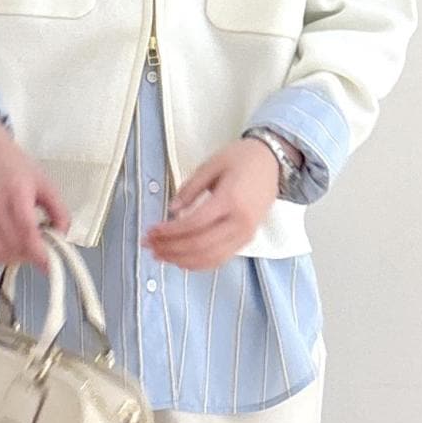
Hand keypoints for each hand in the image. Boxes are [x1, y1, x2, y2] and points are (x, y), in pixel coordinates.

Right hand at [0, 116, 69, 273]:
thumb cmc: (14, 167)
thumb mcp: (45, 183)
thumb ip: (59, 210)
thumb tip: (62, 236)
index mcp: (16, 191)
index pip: (26, 230)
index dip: (38, 252)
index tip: (49, 263)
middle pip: (13, 245)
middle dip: (30, 256)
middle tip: (40, 251)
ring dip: (15, 258)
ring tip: (24, 247)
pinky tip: (9, 245)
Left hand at [140, 135, 294, 271]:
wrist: (272, 162)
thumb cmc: (242, 158)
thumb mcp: (211, 165)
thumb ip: (190, 189)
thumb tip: (172, 211)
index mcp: (230, 200)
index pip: (194, 224)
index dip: (169, 232)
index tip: (151, 231)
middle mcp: (240, 222)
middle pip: (199, 245)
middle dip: (171, 249)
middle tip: (149, 245)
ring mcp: (246, 234)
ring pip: (210, 258)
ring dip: (181, 260)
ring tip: (160, 255)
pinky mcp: (247, 239)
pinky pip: (221, 259)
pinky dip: (199, 264)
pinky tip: (181, 261)